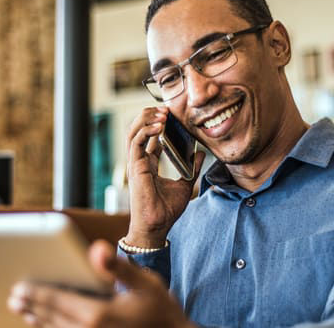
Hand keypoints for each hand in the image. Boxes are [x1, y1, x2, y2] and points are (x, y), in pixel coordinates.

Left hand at [7, 240, 193, 327]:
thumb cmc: (160, 309)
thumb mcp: (145, 282)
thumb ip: (117, 267)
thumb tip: (97, 249)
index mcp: (98, 315)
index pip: (57, 301)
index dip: (36, 293)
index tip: (19, 287)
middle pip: (51, 317)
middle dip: (31, 306)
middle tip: (14, 296)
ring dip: (37, 320)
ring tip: (23, 310)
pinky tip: (47, 325)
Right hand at [125, 107, 205, 246]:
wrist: (158, 225)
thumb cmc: (167, 210)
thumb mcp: (185, 184)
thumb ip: (191, 167)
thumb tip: (200, 154)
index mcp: (149, 164)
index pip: (149, 137)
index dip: (158, 123)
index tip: (171, 114)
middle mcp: (140, 161)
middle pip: (138, 129)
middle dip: (151, 115)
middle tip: (166, 109)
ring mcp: (135, 163)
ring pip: (133, 131)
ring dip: (147, 119)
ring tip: (162, 113)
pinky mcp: (134, 167)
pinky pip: (135, 141)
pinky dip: (146, 130)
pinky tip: (159, 125)